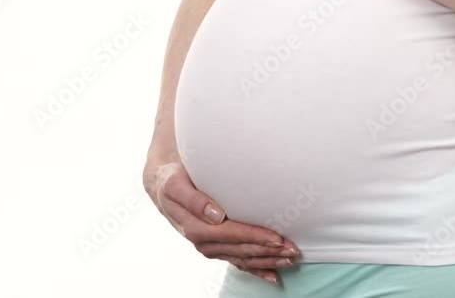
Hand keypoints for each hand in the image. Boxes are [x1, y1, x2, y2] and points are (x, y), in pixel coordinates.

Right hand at [143, 154, 299, 283]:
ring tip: (289, 259)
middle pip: (239, 249)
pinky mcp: (214, 247)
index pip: (229, 234)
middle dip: (267, 251)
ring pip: (241, 258)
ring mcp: (209, 246)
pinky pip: (236, 261)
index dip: (253, 237)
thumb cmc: (172, 179)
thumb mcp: (175, 183)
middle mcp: (201, 240)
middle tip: (292, 249)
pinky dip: (255, 270)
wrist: (163, 187)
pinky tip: (273, 275)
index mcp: (193, 226)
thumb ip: (193, 199)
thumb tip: (216, 215)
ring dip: (266, 261)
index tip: (275, 237)